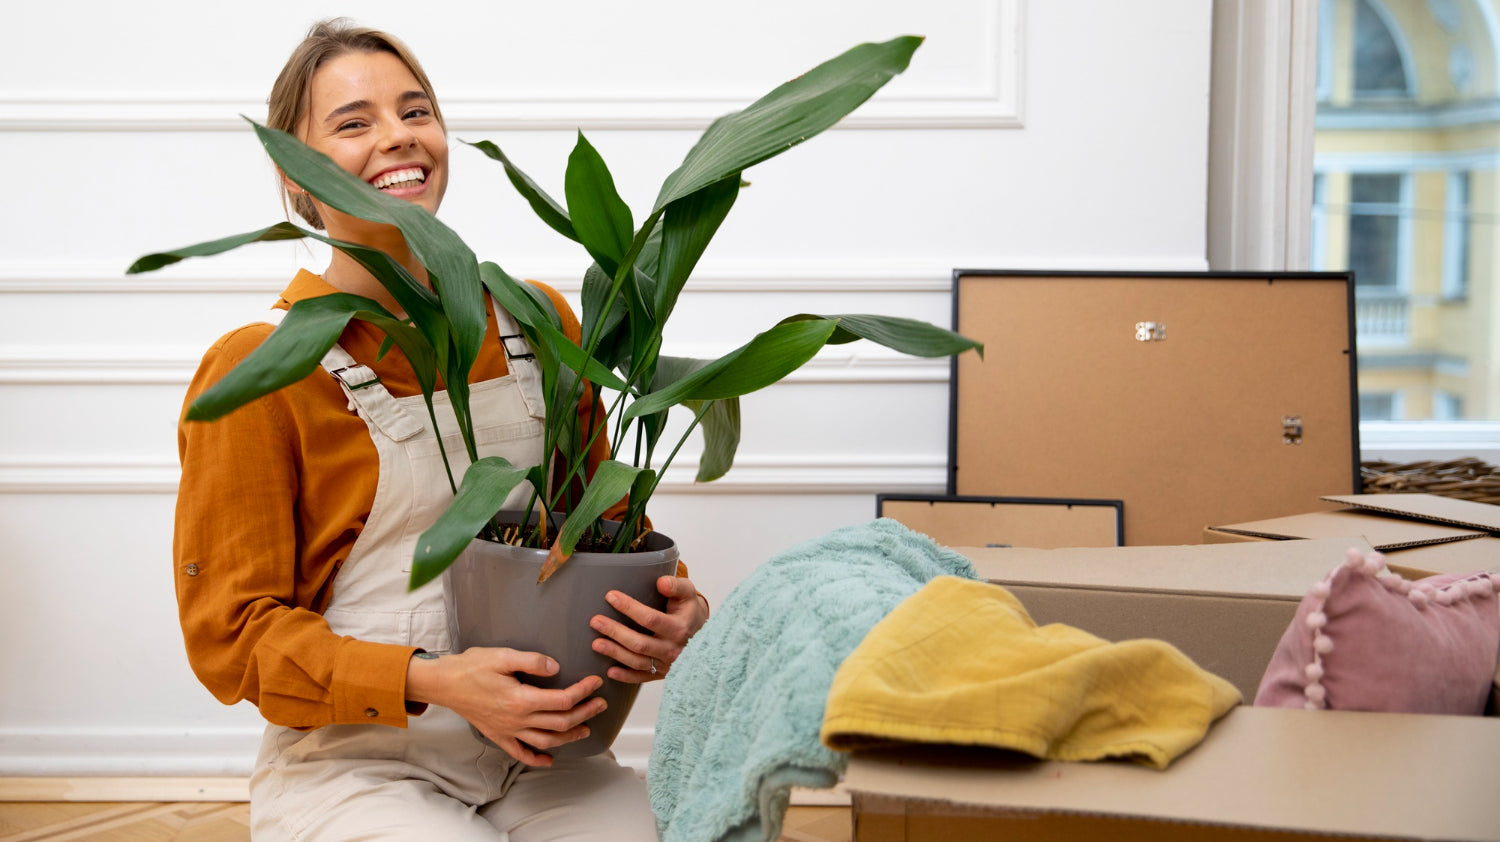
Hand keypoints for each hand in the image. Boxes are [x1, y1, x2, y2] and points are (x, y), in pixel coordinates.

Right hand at [405, 648, 606, 766]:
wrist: (444, 683)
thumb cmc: (472, 667)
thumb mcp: (502, 656)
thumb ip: (531, 661)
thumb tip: (556, 667)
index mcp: (521, 699)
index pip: (562, 700)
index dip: (583, 692)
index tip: (596, 682)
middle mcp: (517, 720)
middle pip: (560, 722)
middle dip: (585, 713)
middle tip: (600, 704)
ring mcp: (507, 731)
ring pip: (546, 741)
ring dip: (569, 737)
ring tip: (586, 728)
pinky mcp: (498, 735)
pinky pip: (520, 753)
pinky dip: (536, 759)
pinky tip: (549, 760)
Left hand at [590, 575, 709, 682]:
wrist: (705, 636)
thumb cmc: (690, 611)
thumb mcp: (688, 594)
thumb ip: (676, 586)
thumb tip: (661, 582)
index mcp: (679, 628)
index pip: (651, 619)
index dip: (630, 608)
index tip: (610, 596)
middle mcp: (673, 649)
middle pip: (640, 643)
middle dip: (616, 632)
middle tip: (595, 621)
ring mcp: (667, 664)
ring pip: (638, 661)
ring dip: (615, 653)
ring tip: (595, 643)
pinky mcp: (662, 674)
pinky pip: (642, 677)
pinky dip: (626, 676)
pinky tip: (610, 671)